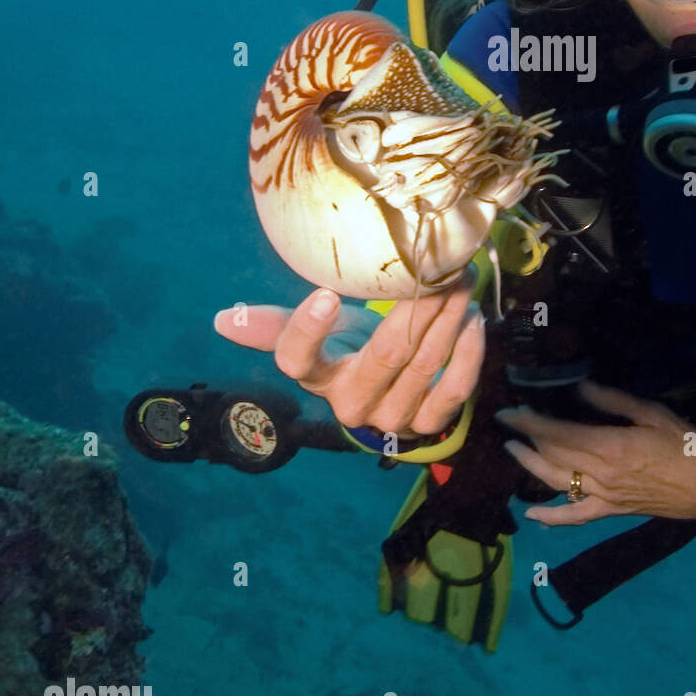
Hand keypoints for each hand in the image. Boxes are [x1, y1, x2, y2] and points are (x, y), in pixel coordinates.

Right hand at [213, 272, 483, 436]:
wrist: (388, 391)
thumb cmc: (351, 349)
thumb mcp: (319, 333)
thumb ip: (277, 324)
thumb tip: (222, 319)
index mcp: (318, 378)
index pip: (298, 362)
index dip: (307, 332)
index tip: (324, 295)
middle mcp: (351, 405)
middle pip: (383, 355)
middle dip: (415, 308)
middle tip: (438, 271)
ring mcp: (392, 419)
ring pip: (424, 367)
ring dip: (447, 320)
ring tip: (461, 283)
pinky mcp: (429, 424)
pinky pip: (453, 391)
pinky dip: (467, 354)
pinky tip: (473, 321)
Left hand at [495, 382, 695, 525]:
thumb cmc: (686, 444)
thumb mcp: (652, 413)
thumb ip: (613, 402)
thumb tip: (581, 387)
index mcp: (611, 445)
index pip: (559, 432)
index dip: (531, 422)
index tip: (511, 410)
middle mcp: (602, 474)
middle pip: (553, 456)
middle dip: (526, 438)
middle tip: (507, 423)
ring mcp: (605, 496)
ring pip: (558, 483)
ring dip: (530, 467)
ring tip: (512, 451)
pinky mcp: (612, 511)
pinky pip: (577, 517)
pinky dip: (552, 517)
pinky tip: (532, 513)